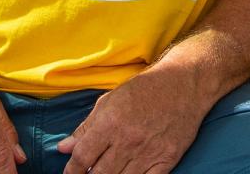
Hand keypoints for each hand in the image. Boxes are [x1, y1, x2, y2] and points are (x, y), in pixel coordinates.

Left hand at [57, 66, 209, 173]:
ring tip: (108, 172)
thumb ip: (86, 126)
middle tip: (88, 173)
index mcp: (111, 122)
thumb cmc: (145, 88)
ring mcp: (149, 152)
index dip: (72, 170)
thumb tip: (64, 148)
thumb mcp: (111, 100)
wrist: (185, 83)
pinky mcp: (167, 159)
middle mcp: (128, 140)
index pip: (82, 157)